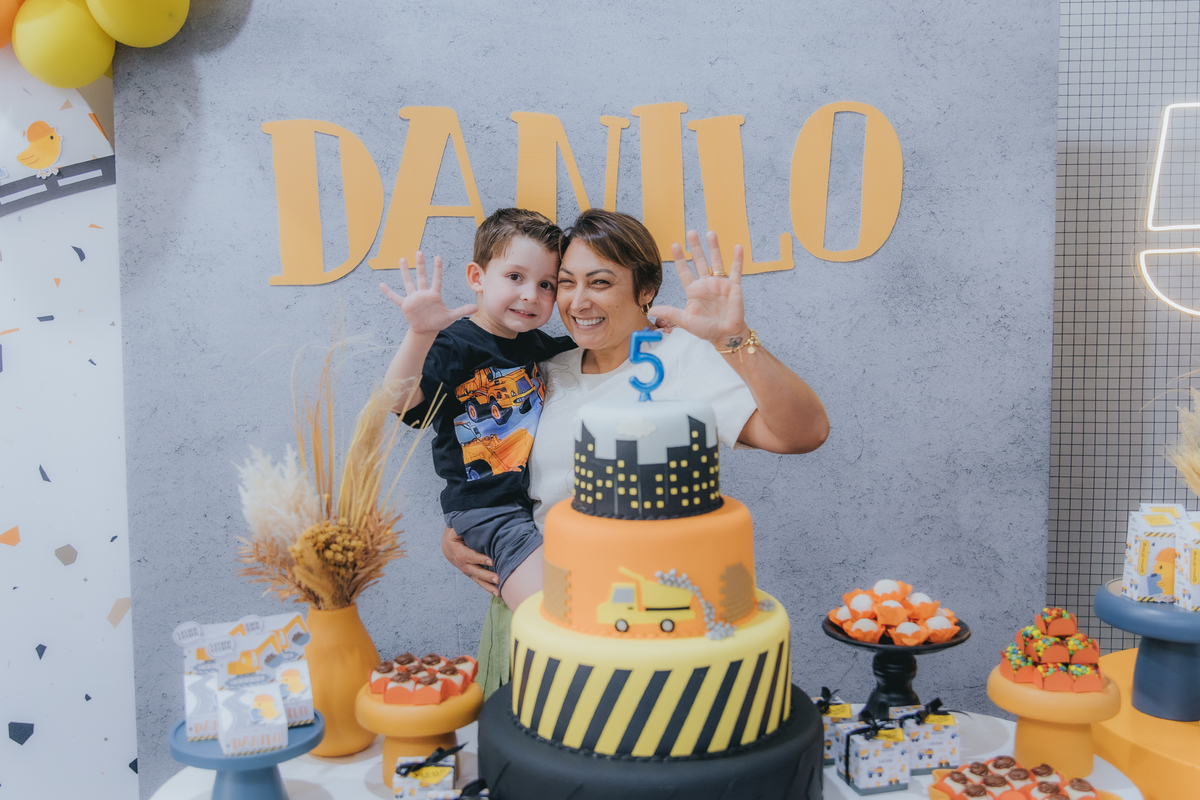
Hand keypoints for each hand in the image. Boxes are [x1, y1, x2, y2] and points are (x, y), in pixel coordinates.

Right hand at [380, 252, 476, 335]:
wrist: (426, 330)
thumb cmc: (438, 321)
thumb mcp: (451, 317)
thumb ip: (462, 311)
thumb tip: (477, 308)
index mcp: (434, 295)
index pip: (436, 279)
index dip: (437, 269)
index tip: (438, 257)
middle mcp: (423, 293)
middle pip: (421, 277)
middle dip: (421, 265)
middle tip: (419, 252)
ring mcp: (413, 298)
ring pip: (408, 282)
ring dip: (405, 272)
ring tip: (402, 259)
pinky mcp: (405, 305)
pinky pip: (395, 297)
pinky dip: (388, 292)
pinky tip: (381, 285)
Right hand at [441, 526, 498, 595]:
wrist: (447, 547)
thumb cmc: (454, 536)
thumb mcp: (455, 530)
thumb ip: (463, 528)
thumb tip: (470, 524)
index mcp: (458, 552)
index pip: (470, 556)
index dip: (480, 559)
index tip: (490, 561)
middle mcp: (463, 564)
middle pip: (475, 571)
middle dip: (487, 576)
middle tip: (498, 578)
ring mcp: (468, 571)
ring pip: (478, 580)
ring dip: (488, 586)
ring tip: (499, 591)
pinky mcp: (472, 574)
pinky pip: (480, 582)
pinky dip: (488, 588)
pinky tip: (498, 593)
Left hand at [649, 231, 748, 348]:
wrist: (725, 336)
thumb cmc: (706, 329)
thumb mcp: (685, 321)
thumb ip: (670, 313)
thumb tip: (651, 310)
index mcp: (694, 290)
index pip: (684, 271)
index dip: (680, 258)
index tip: (674, 245)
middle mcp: (706, 284)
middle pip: (699, 261)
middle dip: (695, 247)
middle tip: (691, 232)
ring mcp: (720, 284)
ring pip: (716, 261)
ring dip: (714, 247)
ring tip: (710, 233)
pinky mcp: (734, 287)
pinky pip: (736, 271)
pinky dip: (737, 259)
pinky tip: (737, 247)